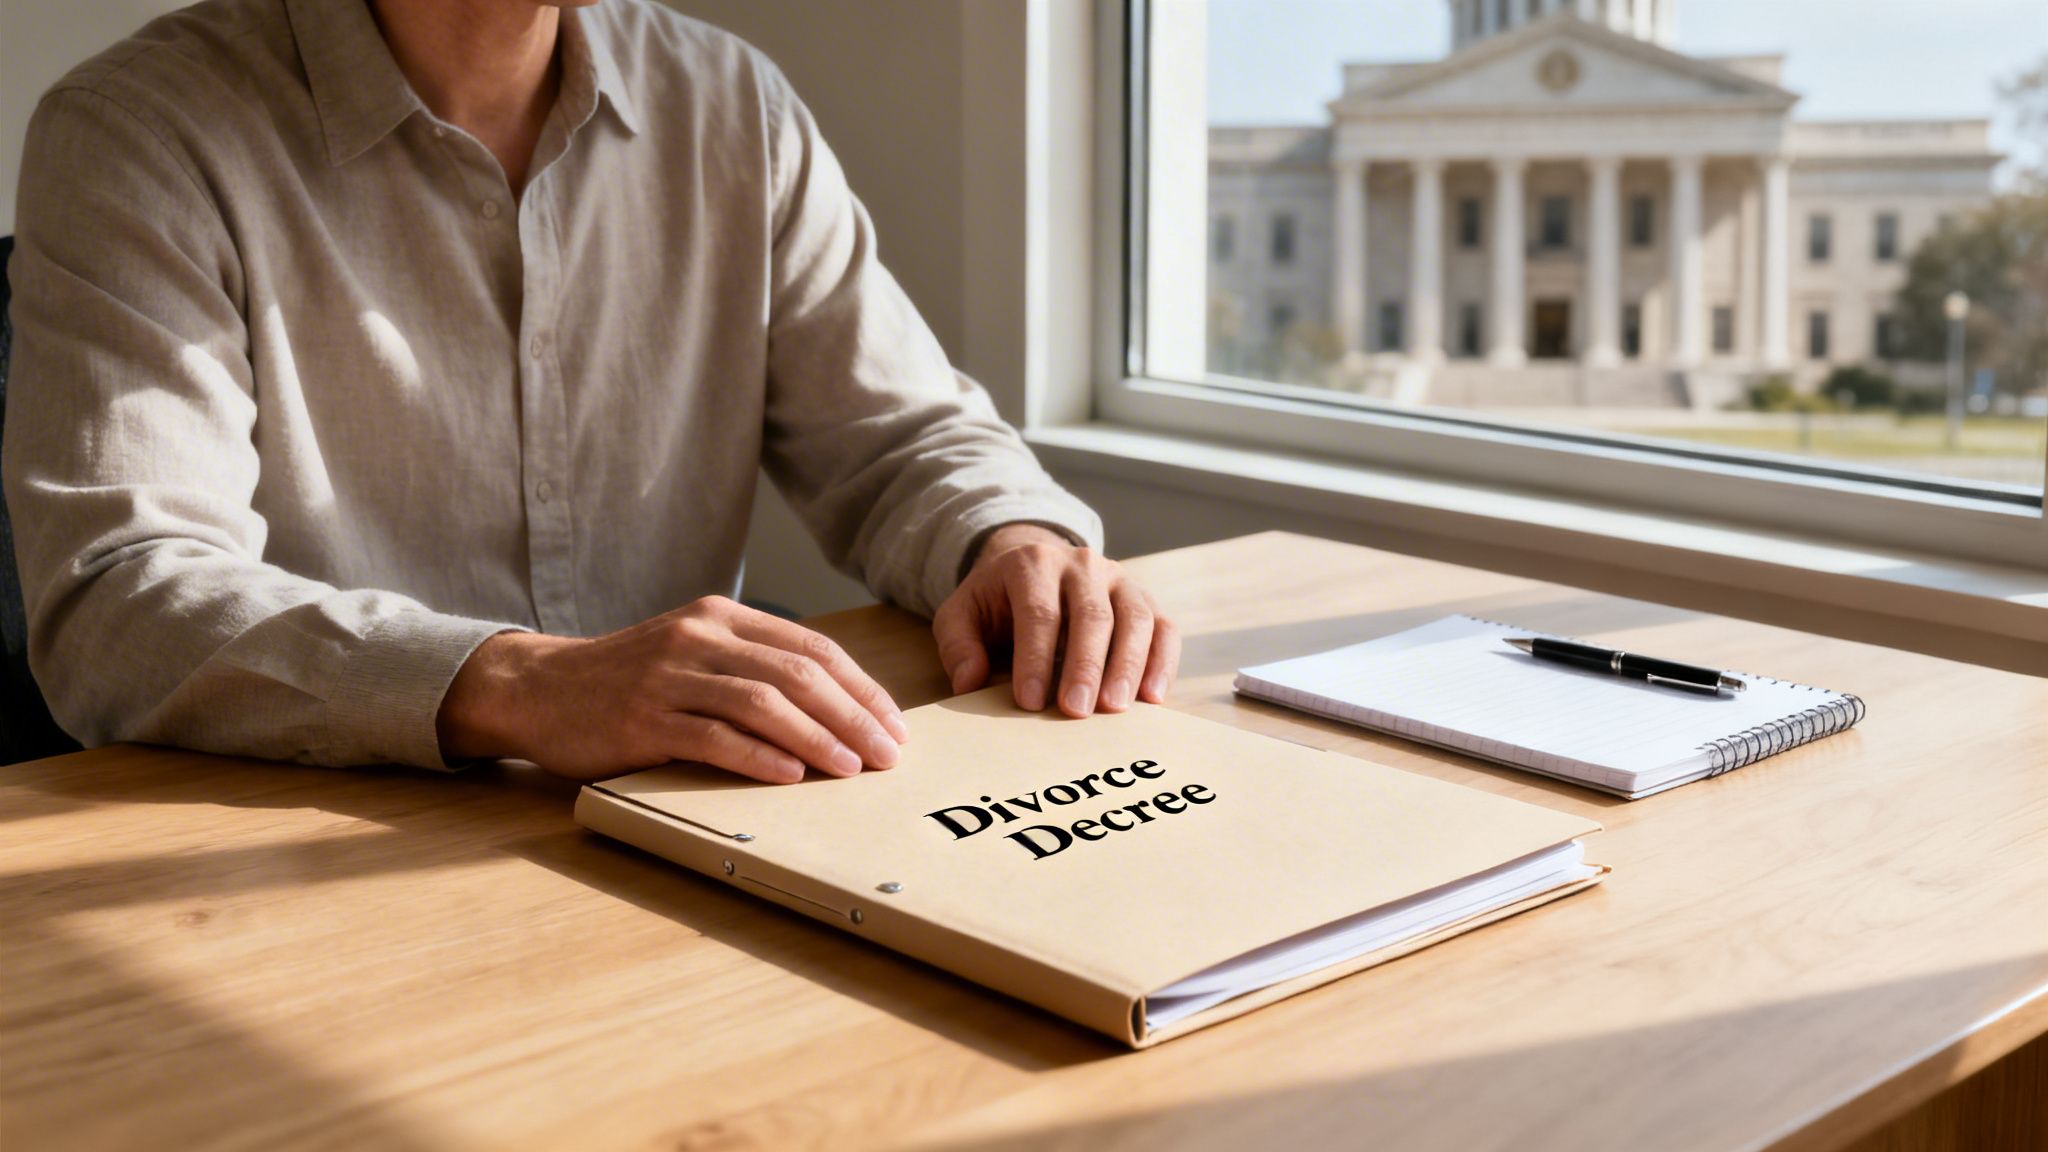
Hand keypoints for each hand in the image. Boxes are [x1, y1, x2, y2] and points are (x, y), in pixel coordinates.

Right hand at [436, 597, 908, 782]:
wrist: (539, 688)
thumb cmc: (628, 679)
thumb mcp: (694, 652)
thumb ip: (752, 667)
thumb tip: (835, 710)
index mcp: (722, 617)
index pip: (813, 649)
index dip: (861, 689)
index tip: (893, 726)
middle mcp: (699, 637)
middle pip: (798, 675)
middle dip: (852, 717)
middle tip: (886, 756)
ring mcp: (669, 677)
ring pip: (763, 703)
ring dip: (817, 738)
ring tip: (850, 769)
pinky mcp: (643, 719)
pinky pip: (714, 737)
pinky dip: (759, 757)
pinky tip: (791, 776)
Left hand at [932, 524, 1179, 716]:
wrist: (1034, 568)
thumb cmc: (997, 601)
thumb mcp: (962, 614)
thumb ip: (958, 645)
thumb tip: (969, 682)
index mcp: (1033, 564)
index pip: (1039, 612)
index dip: (1035, 658)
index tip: (1030, 701)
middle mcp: (1082, 565)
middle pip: (1092, 615)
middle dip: (1085, 666)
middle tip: (1076, 711)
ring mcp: (1119, 579)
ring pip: (1135, 618)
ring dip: (1128, 665)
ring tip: (1116, 708)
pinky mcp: (1144, 599)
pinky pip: (1163, 627)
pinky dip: (1163, 661)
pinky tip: (1153, 697)